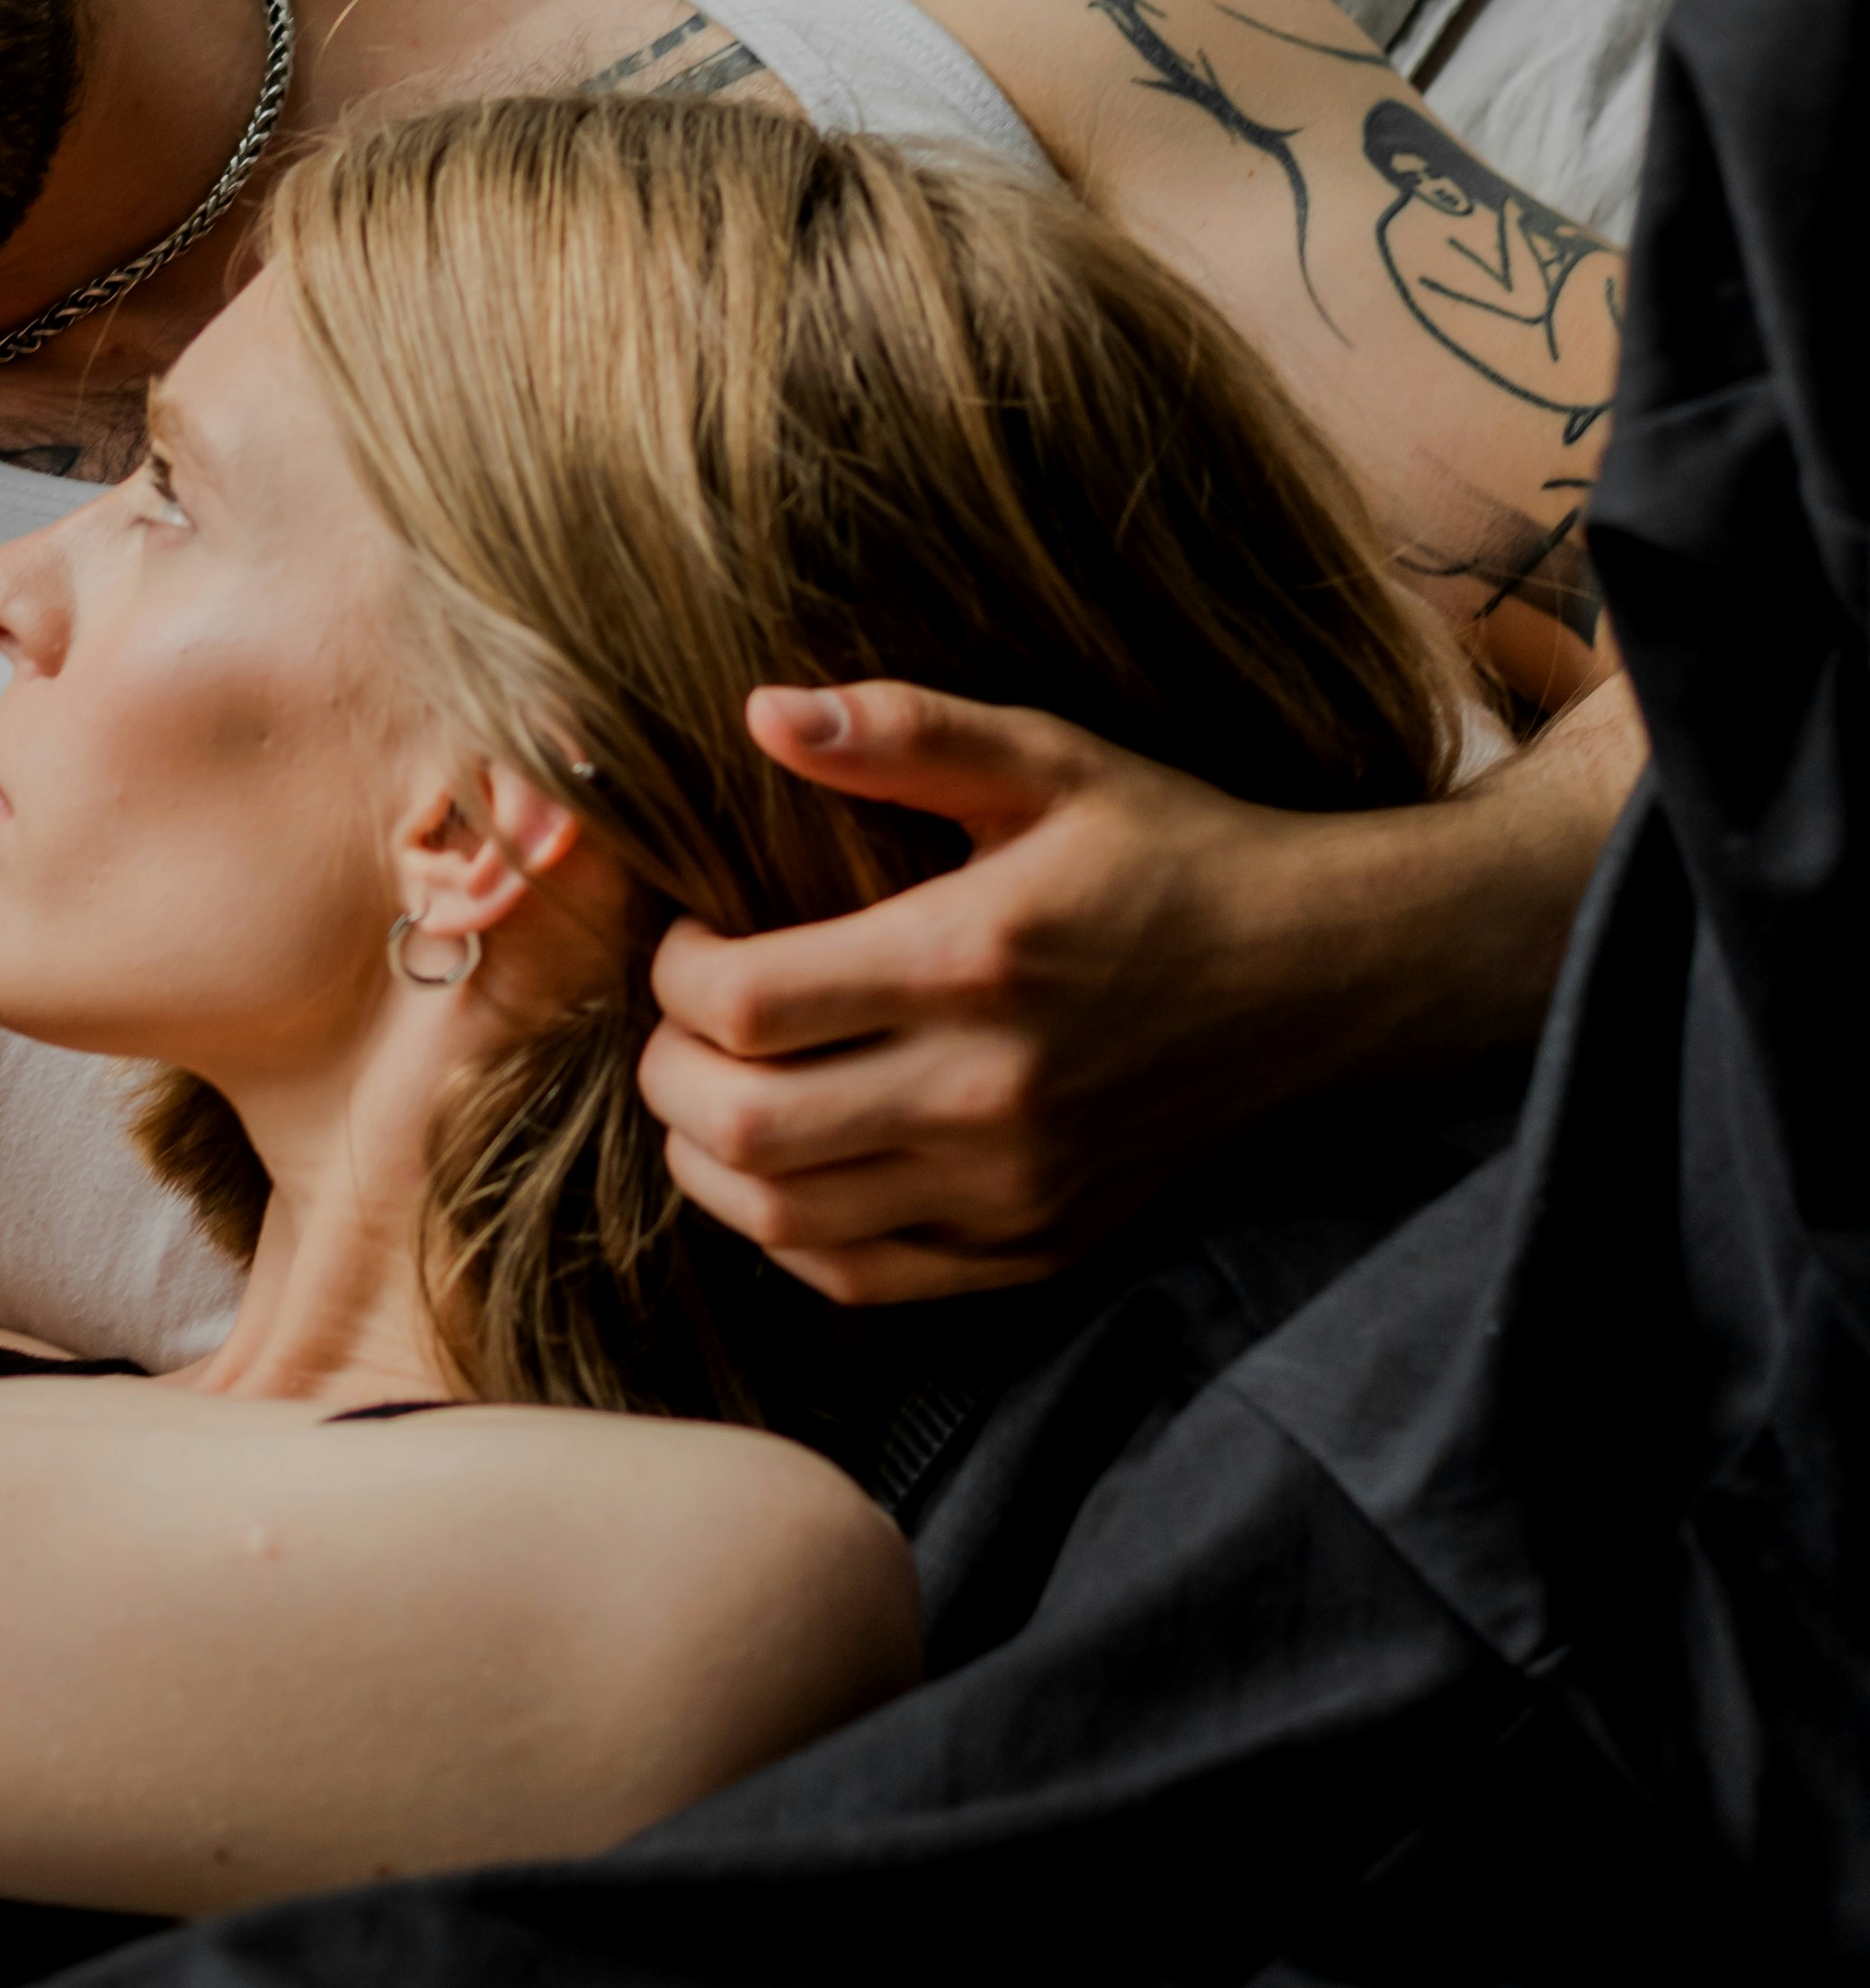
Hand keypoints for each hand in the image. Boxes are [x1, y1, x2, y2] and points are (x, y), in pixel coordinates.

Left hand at [637, 682, 1416, 1304]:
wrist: (1318, 977)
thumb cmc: (1170, 853)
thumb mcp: (1050, 760)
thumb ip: (906, 733)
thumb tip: (764, 711)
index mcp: (974, 961)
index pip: (746, 1004)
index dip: (673, 973)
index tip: (688, 934)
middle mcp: (987, 1094)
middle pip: (743, 1127)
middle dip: (667, 1070)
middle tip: (679, 1017)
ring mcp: (1011, 1189)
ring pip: (783, 1218)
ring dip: (708, 1157)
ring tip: (713, 1085)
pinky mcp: (1035, 1247)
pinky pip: (859, 1276)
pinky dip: (787, 1230)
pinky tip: (787, 1162)